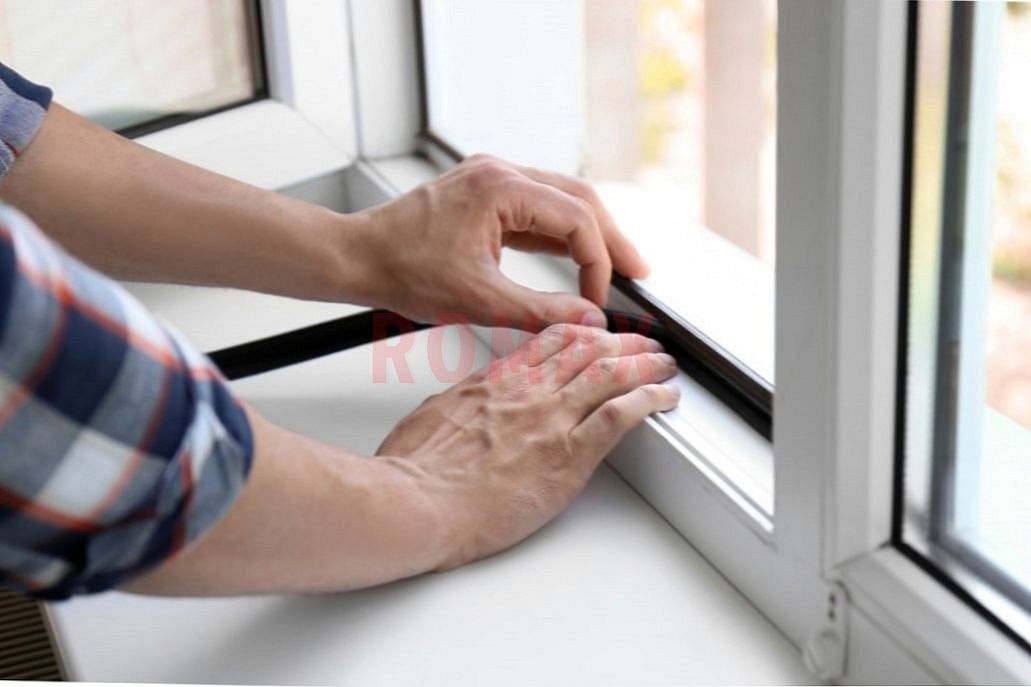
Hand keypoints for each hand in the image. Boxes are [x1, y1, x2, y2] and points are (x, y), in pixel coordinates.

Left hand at [353, 154, 648, 329]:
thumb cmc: (402, 271)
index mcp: (500, 188)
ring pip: (560, 200)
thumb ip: (541, 310)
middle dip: (610, 238)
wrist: (357, 257)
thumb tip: (588, 319)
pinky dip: (559, 233)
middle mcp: (500, 172)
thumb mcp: (478, 300)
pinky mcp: (484, 193)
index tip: (600, 299)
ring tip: (616, 265)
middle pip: (578, 199)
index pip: (576, 219)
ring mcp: (491, 179)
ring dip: (588, 234)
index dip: (598, 262)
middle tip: (638, 270)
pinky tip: (574, 256)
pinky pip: (535, 208)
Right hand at [375, 323, 678, 568]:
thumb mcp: (434, 415)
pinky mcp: (568, 454)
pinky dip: (649, 400)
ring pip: (611, 373)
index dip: (583, 334)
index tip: (598, 334)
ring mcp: (551, 419)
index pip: (551, 342)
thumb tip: (469, 405)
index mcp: (496, 380)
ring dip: (645, 365)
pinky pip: (620, 416)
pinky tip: (664, 397)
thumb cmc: (415, 470)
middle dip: (623, 343)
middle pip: (588, 350)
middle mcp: (528, 391)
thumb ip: (463, 404)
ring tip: (664, 365)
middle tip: (643, 344)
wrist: (416, 502)